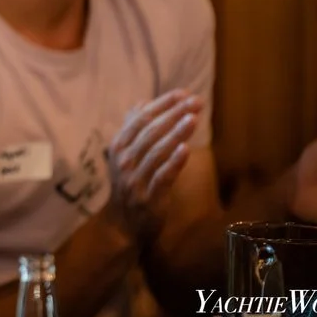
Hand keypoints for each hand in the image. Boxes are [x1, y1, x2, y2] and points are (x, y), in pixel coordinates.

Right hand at [106, 90, 201, 238]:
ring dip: (176, 133)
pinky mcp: (148, 197)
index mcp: (119, 146)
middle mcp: (124, 160)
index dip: (162, 104)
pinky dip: (173, 162)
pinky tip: (186, 149)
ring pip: (157, 151)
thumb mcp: (126, 155)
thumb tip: (141, 103)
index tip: (183, 93)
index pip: (141, 118)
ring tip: (194, 119)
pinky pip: (162, 177)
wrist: (122, 223)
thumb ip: (133, 129)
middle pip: (150, 131)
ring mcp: (135, 179)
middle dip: (174, 114)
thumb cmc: (129, 183)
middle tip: (196, 102)